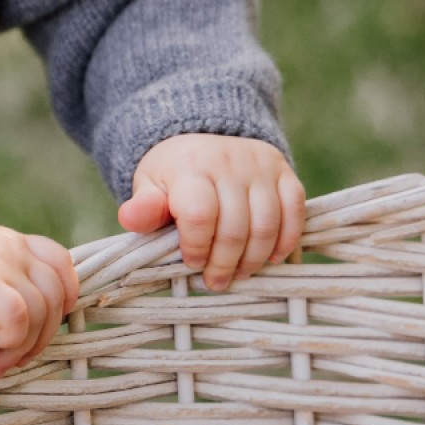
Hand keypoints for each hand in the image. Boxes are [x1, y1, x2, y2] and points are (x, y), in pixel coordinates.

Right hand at [0, 223, 79, 376]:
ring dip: (22, 346)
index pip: (59, 262)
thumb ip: (0, 285)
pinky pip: (18, 317)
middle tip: (12, 360)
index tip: (43, 325)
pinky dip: (10, 340)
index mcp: (7, 241)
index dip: (63, 296)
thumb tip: (32, 328)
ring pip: (39, 310)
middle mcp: (9, 245)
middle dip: (42, 335)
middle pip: (55, 293)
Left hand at [120, 134, 305, 289]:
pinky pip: (294, 209)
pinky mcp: (283, 171)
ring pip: (266, 222)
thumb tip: (129, 218)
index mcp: (190, 166)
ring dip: (255, 258)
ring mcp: (260, 165)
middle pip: (235, 225)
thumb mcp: (149, 187)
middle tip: (216, 282)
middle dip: (225, 262)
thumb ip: (143, 207)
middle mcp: (228, 161)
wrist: (202, 143)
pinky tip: (274, 258)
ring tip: (241, 273)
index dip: (198, 246)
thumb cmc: (173, 177)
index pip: (200, 214)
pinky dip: (287, 239)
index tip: (191, 262)